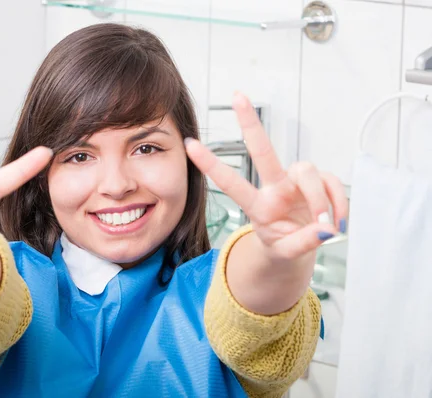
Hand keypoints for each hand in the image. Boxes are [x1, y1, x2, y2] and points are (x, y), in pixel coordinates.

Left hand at [185, 93, 347, 262]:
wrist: (298, 250)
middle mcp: (274, 187)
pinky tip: (337, 221)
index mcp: (258, 206)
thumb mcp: (286, 253)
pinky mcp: (318, 182)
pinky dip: (338, 203)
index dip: (211, 165)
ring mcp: (295, 182)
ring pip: (308, 171)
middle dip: (250, 124)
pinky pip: (331, 183)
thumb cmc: (284, 246)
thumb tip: (324, 229)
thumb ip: (303, 243)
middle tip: (237, 96)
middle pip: (263, 151)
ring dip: (320, 198)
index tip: (189, 145)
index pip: (232, 183)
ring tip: (328, 226)